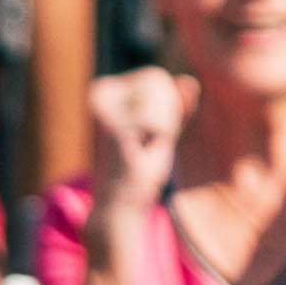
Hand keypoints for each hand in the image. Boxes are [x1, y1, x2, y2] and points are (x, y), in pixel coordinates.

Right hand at [84, 64, 191, 214]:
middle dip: (165, 116)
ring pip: (163, 98)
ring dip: (163, 128)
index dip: (164, 108)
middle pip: (159, 81)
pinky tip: (139, 154)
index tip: (142, 133)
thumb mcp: (162, 128)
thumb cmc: (138, 168)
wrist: (117, 207)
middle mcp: (96, 94)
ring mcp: (102, 109)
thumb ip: (177, 103)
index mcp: (102, 91)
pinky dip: (160, 139)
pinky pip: (160, 122)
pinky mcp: (112, 128)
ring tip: (141, 148)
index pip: (154, 77)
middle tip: (143, 143)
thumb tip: (189, 80)